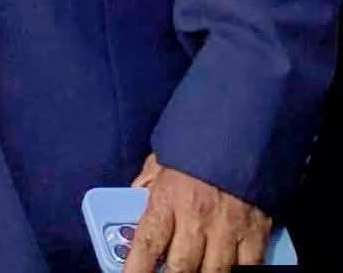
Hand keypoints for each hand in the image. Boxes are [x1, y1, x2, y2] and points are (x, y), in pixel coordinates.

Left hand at [125, 158, 268, 272]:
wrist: (242, 129)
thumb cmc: (196, 144)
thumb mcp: (163, 158)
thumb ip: (147, 181)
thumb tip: (132, 198)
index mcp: (168, 198)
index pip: (147, 243)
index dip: (136, 268)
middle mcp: (196, 219)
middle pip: (181, 268)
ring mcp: (227, 229)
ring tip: (196, 272)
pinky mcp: (255, 234)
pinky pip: (247, 269)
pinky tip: (227, 271)